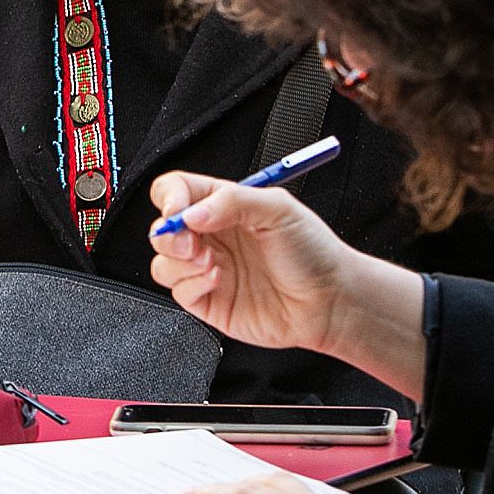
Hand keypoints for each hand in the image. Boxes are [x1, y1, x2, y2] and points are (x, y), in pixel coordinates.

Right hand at [147, 175, 426, 398]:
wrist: (331, 302)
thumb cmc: (314, 253)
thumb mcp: (278, 209)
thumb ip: (231, 202)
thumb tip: (189, 214)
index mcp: (225, 206)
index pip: (177, 191)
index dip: (169, 198)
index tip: (177, 211)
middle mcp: (212, 236)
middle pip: (162, 228)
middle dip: (169, 234)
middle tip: (191, 242)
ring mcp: (208, 269)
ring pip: (163, 262)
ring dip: (180, 262)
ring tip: (213, 264)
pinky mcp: (208, 300)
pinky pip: (177, 291)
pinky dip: (191, 285)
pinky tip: (218, 281)